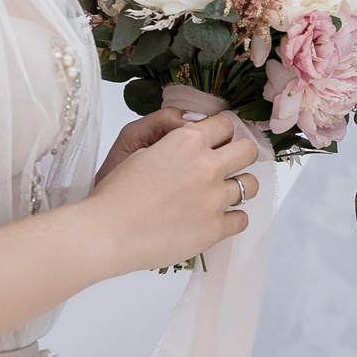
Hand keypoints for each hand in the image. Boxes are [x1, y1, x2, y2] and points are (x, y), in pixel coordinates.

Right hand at [84, 113, 260, 271]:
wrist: (106, 233)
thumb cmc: (115, 192)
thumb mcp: (135, 145)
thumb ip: (169, 130)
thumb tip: (196, 126)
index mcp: (187, 142)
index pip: (225, 124)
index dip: (220, 132)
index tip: (217, 141)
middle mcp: (207, 166)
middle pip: (248, 150)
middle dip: (238, 154)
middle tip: (225, 165)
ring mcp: (214, 199)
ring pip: (250, 185)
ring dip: (237, 186)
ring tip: (219, 194)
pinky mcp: (215, 229)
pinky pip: (242, 219)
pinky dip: (232, 218)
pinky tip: (216, 218)